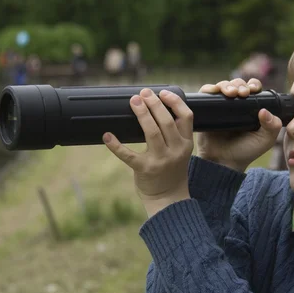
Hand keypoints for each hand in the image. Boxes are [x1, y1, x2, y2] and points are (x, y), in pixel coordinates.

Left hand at [103, 88, 194, 216]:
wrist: (169, 199)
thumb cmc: (172, 170)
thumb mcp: (181, 151)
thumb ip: (174, 133)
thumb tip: (156, 106)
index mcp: (186, 143)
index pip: (186, 117)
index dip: (175, 102)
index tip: (162, 92)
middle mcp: (176, 150)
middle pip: (166, 121)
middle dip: (154, 104)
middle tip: (143, 93)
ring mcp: (161, 160)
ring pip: (151, 132)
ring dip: (142, 114)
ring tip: (134, 101)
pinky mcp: (144, 169)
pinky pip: (129, 155)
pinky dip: (116, 145)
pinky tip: (107, 136)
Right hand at [197, 78, 282, 171]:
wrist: (224, 162)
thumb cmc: (245, 152)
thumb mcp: (265, 140)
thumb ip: (272, 126)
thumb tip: (264, 110)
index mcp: (250, 108)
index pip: (252, 89)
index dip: (253, 85)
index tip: (253, 89)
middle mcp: (235, 105)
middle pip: (237, 84)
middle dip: (240, 84)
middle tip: (243, 92)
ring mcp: (220, 106)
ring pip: (222, 86)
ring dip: (227, 84)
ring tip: (231, 92)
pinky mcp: (205, 109)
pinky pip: (205, 93)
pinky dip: (209, 88)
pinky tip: (215, 91)